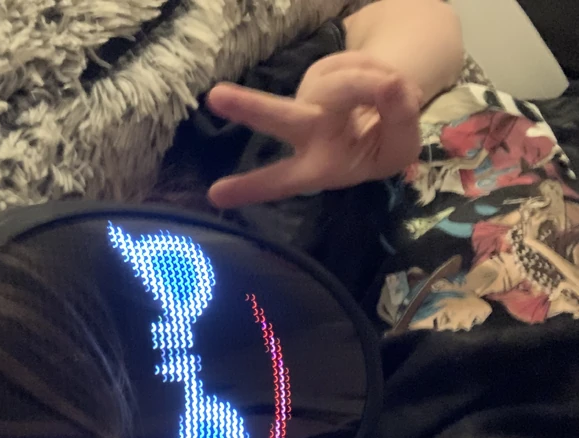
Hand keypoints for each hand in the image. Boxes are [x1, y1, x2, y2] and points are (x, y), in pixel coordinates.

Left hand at [206, 52, 422, 207]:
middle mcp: (307, 132)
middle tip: (215, 96)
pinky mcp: (320, 73)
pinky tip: (381, 84)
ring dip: (376, 85)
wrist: (390, 106)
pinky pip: (359, 65)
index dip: (253, 187)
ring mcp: (311, 98)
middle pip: (282, 117)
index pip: (284, 180)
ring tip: (394, 93)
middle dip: (252, 107)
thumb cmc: (385, 142)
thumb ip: (399, 120)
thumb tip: (390, 84)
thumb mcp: (400, 148)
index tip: (214, 195)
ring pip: (346, 83)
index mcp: (319, 167)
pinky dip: (378, 72)